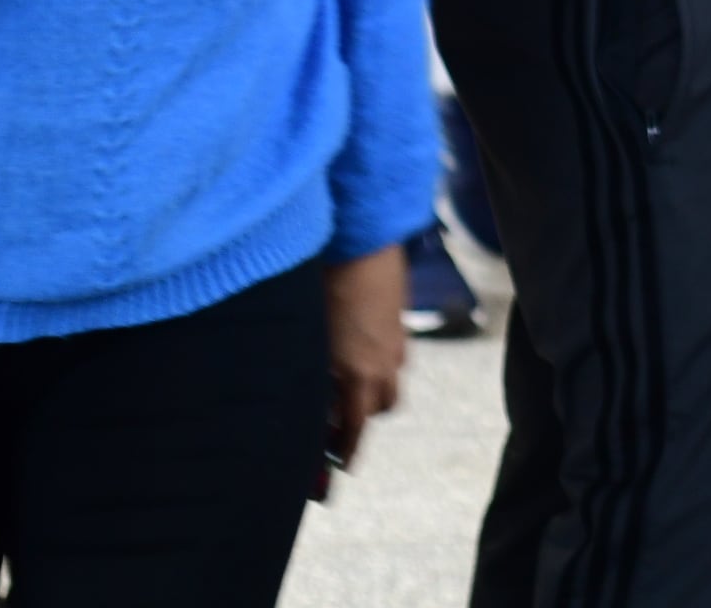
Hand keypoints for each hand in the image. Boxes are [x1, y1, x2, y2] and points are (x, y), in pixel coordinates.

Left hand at [324, 243, 407, 471]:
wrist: (362, 242)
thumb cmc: (325, 289)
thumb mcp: (310, 342)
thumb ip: (312, 379)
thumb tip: (311, 406)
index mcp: (358, 375)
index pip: (356, 428)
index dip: (348, 451)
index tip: (342, 468)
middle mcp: (384, 364)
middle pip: (382, 408)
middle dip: (363, 419)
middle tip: (341, 422)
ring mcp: (397, 340)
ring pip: (391, 379)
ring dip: (373, 389)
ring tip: (348, 381)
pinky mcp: (400, 320)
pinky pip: (395, 353)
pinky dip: (378, 360)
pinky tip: (357, 346)